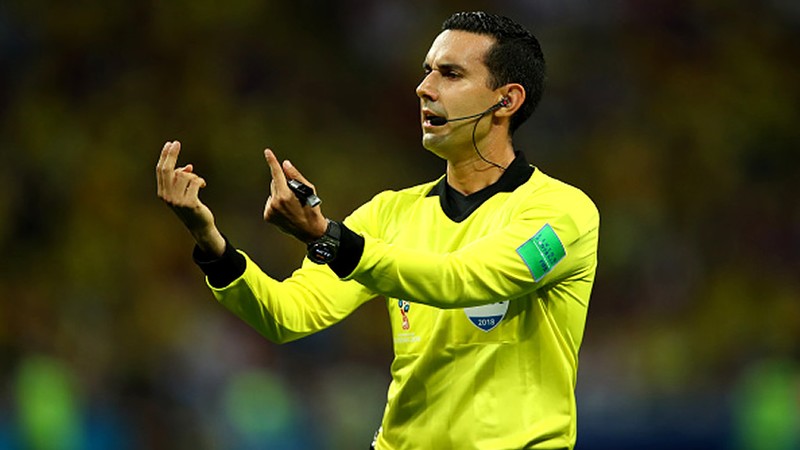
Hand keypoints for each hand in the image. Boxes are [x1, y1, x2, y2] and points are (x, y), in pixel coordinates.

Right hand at [156, 141, 224, 255]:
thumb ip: (181, 179)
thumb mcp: (182, 192)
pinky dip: (200, 180)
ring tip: (198, 182)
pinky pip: (194, 182)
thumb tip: (188, 167)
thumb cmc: (191, 206)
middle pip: (168, 170)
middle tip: (177, 143)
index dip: (165, 156)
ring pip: (184, 175)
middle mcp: (167, 196)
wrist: (199, 225)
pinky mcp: (189, 203)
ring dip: (193, 175)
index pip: (161, 171)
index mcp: (162, 192)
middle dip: (171, 155)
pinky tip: (203, 185)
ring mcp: (177, 200)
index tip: (169, 144)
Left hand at [262, 149, 327, 242]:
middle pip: (275, 183)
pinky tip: (286, 211)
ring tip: (292, 205)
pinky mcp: (268, 216)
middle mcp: (275, 203)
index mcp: (285, 195)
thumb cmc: (312, 209)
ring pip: (273, 193)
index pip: (276, 174)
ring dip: (280, 194)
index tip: (267, 152)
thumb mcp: (309, 190)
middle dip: (283, 183)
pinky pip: (270, 203)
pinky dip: (276, 204)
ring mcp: (270, 211)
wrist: (309, 230)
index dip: (272, 162)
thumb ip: (296, 176)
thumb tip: (285, 164)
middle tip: (295, 194)